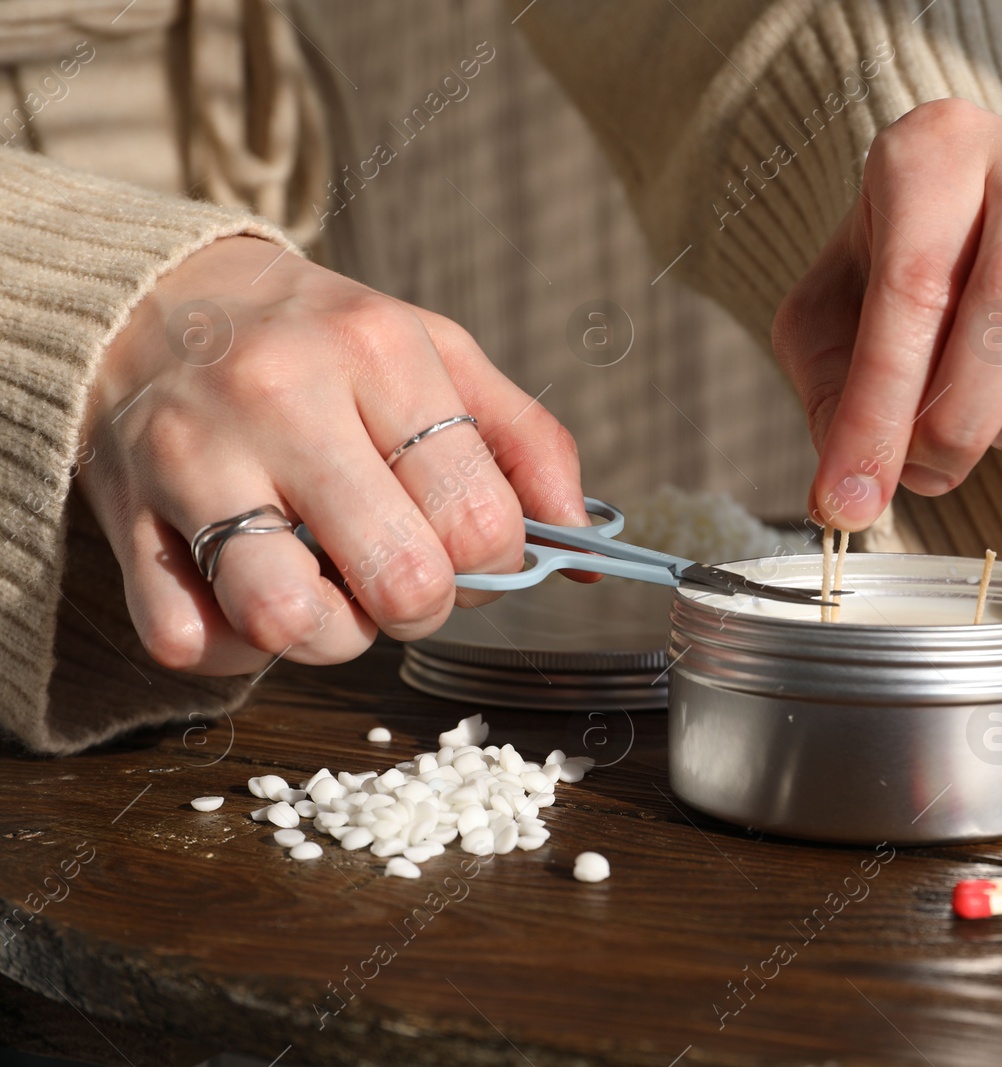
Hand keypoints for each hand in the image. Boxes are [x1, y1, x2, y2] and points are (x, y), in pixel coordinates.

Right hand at [80, 236, 587, 675]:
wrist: (153, 299)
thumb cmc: (319, 342)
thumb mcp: (439, 353)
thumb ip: (526, 443)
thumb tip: (586, 547)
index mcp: (377, 352)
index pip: (480, 519)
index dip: (496, 564)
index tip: (469, 546)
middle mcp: (282, 398)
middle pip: (403, 582)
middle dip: (423, 606)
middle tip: (402, 574)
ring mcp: (194, 460)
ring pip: (290, 620)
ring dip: (331, 637)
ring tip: (329, 592)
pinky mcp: (126, 517)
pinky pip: (191, 642)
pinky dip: (235, 647)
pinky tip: (251, 595)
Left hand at [772, 99, 1001, 530]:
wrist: (964, 219)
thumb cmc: (890, 266)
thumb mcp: (825, 314)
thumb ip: (829, 393)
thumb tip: (855, 491)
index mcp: (935, 149)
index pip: (914, 286)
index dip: (880, 411)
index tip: (851, 497)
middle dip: (967, 414)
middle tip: (930, 466)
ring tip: (997, 422)